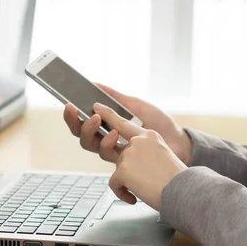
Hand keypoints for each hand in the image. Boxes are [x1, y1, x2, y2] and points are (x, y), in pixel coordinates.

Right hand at [63, 83, 192, 164]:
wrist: (179, 142)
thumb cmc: (159, 123)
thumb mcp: (136, 104)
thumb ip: (116, 97)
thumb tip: (95, 84)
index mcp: (108, 125)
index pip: (83, 121)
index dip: (72, 115)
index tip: (68, 103)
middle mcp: (106, 139)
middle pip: (81, 135)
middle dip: (74, 122)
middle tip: (76, 110)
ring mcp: (114, 151)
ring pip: (89, 145)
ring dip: (89, 130)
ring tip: (97, 118)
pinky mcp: (122, 161)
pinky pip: (106, 154)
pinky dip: (107, 142)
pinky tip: (114, 132)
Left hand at [94, 103, 186, 210]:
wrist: (184, 190)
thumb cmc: (177, 178)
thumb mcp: (163, 155)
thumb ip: (146, 151)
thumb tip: (129, 162)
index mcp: (149, 135)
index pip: (123, 123)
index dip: (108, 115)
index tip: (96, 108)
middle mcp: (138, 141)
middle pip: (121, 155)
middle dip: (129, 171)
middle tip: (146, 181)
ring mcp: (129, 154)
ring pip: (119, 170)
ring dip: (128, 183)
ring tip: (146, 188)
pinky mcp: (123, 169)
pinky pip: (114, 183)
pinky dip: (122, 193)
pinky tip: (134, 197)